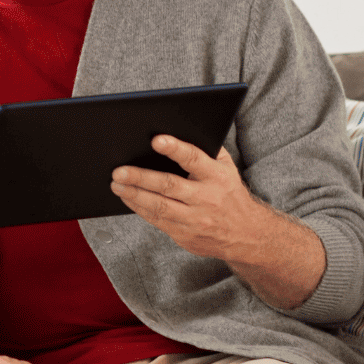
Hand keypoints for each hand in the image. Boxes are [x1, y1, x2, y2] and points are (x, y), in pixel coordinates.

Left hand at [111, 137, 263, 261]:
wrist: (247, 235)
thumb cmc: (229, 192)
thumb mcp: (226, 167)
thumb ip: (206, 149)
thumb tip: (179, 127)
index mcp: (217, 176)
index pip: (194, 159)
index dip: (175, 149)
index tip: (156, 140)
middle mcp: (206, 198)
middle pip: (169, 186)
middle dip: (141, 177)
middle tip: (119, 171)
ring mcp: (195, 219)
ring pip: (159, 206)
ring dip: (134, 195)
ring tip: (116, 184)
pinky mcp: (185, 235)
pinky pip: (157, 221)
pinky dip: (139, 208)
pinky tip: (127, 198)